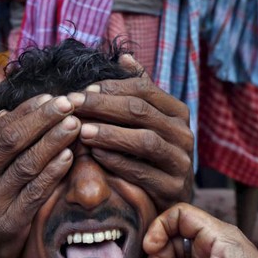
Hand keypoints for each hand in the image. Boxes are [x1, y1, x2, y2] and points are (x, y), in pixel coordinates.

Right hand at [0, 95, 77, 257]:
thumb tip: (6, 112)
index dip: (25, 111)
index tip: (49, 97)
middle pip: (11, 142)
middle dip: (42, 119)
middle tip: (67, 103)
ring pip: (26, 164)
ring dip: (53, 141)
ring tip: (74, 124)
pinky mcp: (9, 223)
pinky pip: (35, 192)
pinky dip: (53, 171)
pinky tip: (68, 155)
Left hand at [70, 55, 193, 211]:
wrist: (170, 200)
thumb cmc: (151, 157)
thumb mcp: (149, 122)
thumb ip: (139, 91)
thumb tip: (124, 56)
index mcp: (177, 113)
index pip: (143, 89)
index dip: (111, 88)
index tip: (81, 92)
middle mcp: (184, 135)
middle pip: (141, 111)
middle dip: (103, 106)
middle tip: (73, 106)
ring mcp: (181, 162)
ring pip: (145, 141)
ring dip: (110, 134)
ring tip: (82, 131)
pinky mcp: (173, 189)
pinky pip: (143, 172)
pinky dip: (117, 162)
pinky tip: (95, 155)